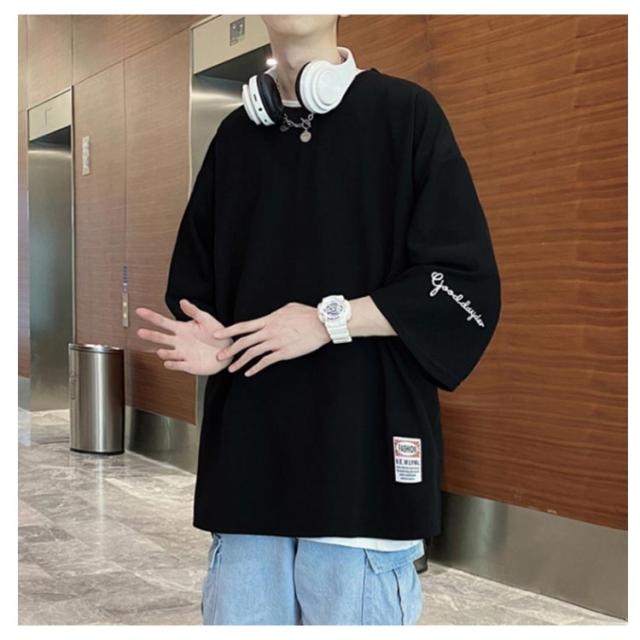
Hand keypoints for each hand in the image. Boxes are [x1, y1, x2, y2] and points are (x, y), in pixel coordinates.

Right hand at [135, 299, 233, 375]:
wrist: (227, 350)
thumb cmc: (215, 333)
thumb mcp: (206, 319)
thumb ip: (194, 311)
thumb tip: (182, 301)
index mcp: (181, 329)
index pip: (163, 322)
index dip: (151, 316)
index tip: (139, 311)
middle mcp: (179, 342)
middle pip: (161, 338)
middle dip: (151, 335)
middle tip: (140, 332)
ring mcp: (183, 354)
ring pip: (168, 354)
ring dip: (164, 353)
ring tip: (161, 351)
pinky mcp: (189, 365)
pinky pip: (179, 365)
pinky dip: (173, 364)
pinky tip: (168, 363)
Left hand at [212, 302, 330, 375]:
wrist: (321, 324)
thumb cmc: (307, 314)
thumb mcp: (288, 308)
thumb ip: (276, 314)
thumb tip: (271, 317)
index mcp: (268, 320)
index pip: (243, 326)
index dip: (228, 331)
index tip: (217, 335)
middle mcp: (268, 332)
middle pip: (244, 342)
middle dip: (230, 350)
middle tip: (219, 356)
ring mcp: (275, 343)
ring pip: (252, 353)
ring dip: (240, 362)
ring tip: (231, 369)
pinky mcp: (284, 352)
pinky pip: (266, 362)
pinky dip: (256, 368)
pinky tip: (249, 373)